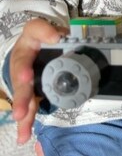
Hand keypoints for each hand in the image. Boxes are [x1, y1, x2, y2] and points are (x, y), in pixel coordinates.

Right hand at [10, 19, 63, 143]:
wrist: (33, 47)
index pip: (23, 58)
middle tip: (22, 111)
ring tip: (22, 126)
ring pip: (24, 99)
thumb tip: (55, 37)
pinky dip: (26, 123)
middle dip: (23, 97)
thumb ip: (45, 29)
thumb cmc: (39, 38)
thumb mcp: (39, 29)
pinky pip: (29, 108)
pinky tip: (23, 136)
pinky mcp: (30, 94)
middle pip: (21, 83)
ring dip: (24, 113)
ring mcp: (25, 83)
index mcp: (25, 50)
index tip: (26, 76)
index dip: (24, 67)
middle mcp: (21, 68)